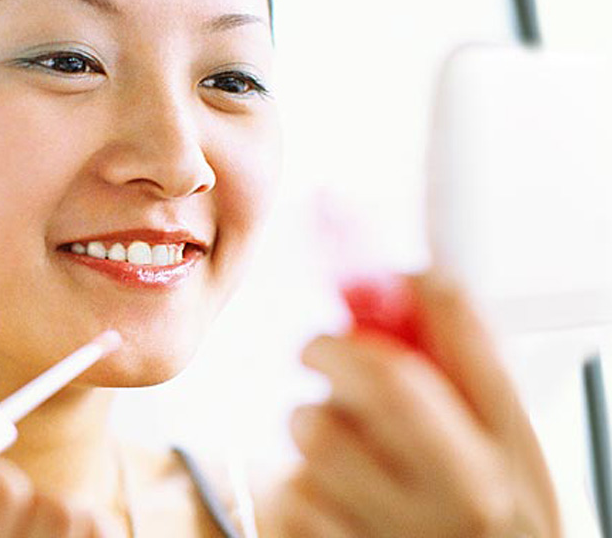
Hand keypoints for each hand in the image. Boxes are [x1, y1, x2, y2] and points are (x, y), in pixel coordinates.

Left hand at [274, 271, 560, 536]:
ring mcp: (393, 531)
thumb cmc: (491, 520)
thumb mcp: (508, 448)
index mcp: (505, 456)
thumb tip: (417, 281)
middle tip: (320, 352)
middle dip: (331, 351)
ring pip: (313, 431)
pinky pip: (286, 490)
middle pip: (371, 384)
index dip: (394, 303)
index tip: (369, 293)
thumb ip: (468, 368)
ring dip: (310, 423)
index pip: (447, 349)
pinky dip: (294, 483)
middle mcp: (458, 495)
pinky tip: (330, 496)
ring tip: (340, 444)